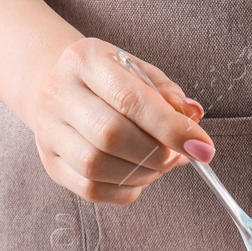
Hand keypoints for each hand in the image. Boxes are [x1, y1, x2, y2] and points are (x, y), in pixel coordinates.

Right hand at [31, 38, 212, 204]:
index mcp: (84, 60)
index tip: (203, 147)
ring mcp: (48, 131)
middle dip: (156, 153)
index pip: (129, 99)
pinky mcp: (50, 163)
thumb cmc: (108, 79)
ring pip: (96, 167)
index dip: (171, 128)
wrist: (58, 85)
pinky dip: (125, 190)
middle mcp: (58, 94)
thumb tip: (192, 117)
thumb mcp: (138, 70)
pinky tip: (139, 177)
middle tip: (177, 155)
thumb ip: (167, 94)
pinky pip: (90, 189)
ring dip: (142, 173)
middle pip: (110, 135)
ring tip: (160, 164)